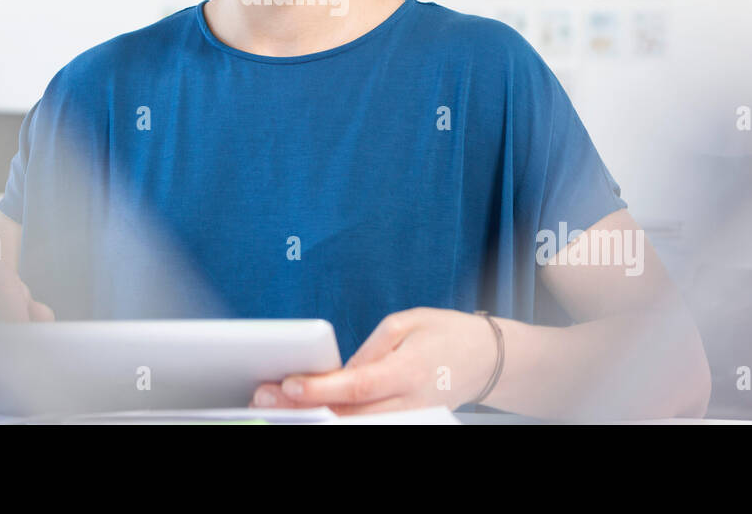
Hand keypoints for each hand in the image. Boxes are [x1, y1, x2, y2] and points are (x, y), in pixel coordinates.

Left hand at [250, 307, 499, 415]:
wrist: (487, 359)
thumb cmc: (446, 333)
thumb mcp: (408, 323)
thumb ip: (370, 349)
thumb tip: (335, 373)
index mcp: (410, 370)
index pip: (360, 385)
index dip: (323, 388)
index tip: (291, 384)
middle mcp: (409, 402)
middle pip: (349, 415)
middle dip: (303, 409)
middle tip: (264, 398)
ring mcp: (409, 418)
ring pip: (355, 428)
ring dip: (313, 420)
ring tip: (275, 407)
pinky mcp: (405, 424)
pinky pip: (365, 427)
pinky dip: (334, 422)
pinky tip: (306, 415)